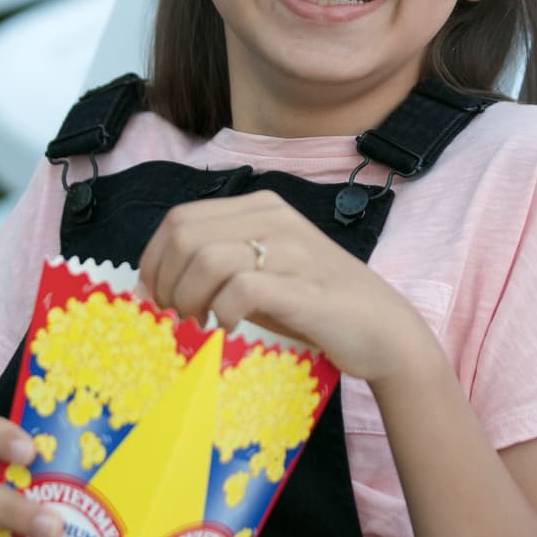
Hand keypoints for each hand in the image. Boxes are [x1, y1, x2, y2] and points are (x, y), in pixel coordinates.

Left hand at [137, 190, 440, 386]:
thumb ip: (220, 262)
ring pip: (207, 258)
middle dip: (167, 281)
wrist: (382, 330)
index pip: (180, 218)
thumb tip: (158, 281)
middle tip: (179, 315)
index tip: (155, 296)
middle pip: (185, 236)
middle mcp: (274, 218)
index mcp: (261, 207)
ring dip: (190, 298)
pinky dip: (223, 311)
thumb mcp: (264, 269)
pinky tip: (230, 326)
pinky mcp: (304, 286)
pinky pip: (240, 288)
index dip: (154, 259)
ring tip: (201, 322)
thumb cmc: (315, 304)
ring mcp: (292, 249)